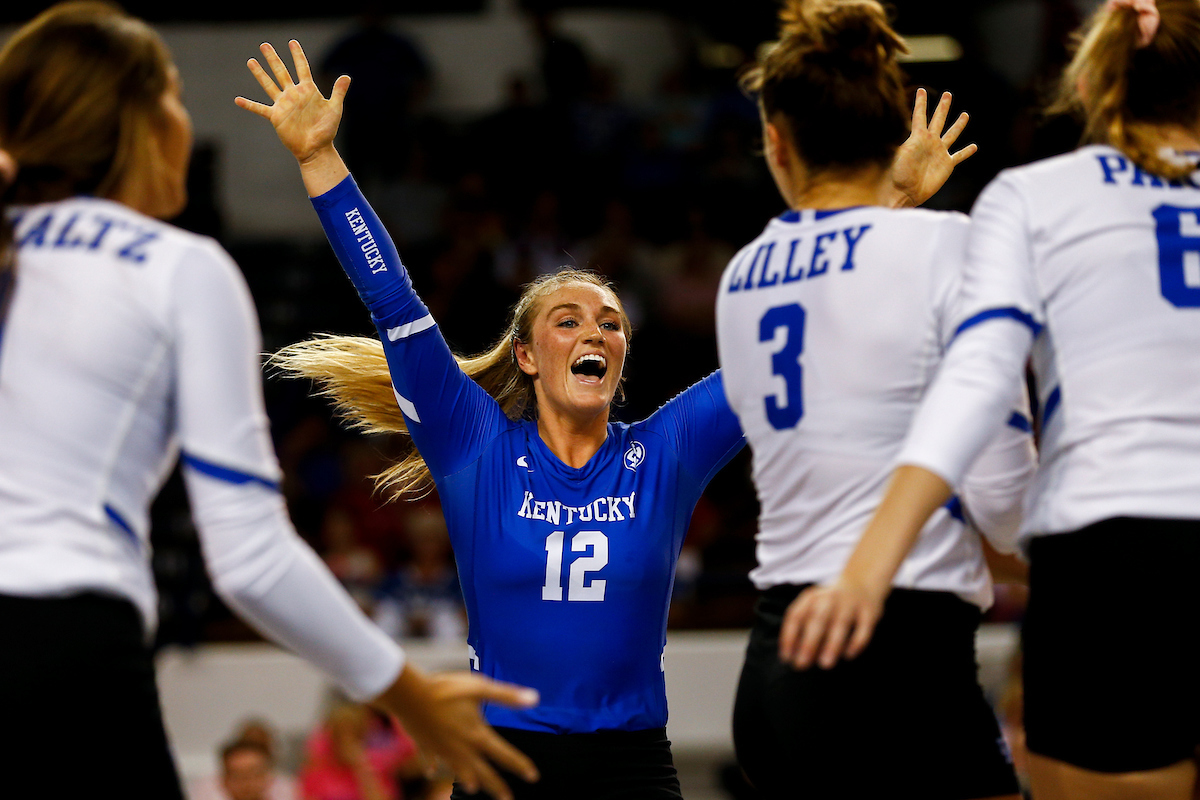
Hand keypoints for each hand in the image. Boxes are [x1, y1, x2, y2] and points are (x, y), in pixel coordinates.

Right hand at [235, 40, 346, 164]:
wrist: (316, 148)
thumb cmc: (327, 130)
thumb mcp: (334, 109)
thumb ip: (338, 92)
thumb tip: (346, 76)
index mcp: (308, 90)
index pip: (302, 68)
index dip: (298, 55)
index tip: (292, 42)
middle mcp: (294, 94)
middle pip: (281, 72)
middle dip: (273, 58)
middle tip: (264, 44)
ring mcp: (283, 104)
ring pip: (269, 85)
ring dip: (260, 73)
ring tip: (251, 61)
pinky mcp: (276, 116)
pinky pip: (260, 109)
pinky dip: (249, 105)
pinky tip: (237, 100)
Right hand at [373, 665, 539, 799]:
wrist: (409, 695)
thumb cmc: (446, 689)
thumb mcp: (480, 687)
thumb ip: (507, 695)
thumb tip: (535, 698)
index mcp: (476, 735)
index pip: (504, 754)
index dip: (520, 765)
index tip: (533, 776)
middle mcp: (460, 747)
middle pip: (482, 772)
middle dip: (496, 786)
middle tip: (508, 799)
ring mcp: (441, 748)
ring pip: (457, 769)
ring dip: (467, 779)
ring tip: (474, 789)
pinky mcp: (425, 744)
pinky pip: (430, 759)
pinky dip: (432, 766)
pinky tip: (431, 772)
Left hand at [778, 577, 886, 669]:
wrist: (861, 582)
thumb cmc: (830, 604)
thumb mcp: (813, 607)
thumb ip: (803, 628)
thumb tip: (794, 657)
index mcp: (811, 598)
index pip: (796, 615)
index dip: (789, 636)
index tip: (786, 657)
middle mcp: (830, 598)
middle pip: (817, 619)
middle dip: (808, 642)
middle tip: (802, 664)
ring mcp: (851, 603)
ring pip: (841, 623)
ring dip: (832, 644)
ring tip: (825, 664)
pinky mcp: (869, 611)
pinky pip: (864, 628)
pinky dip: (856, 642)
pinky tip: (848, 655)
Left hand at [887, 89, 976, 207]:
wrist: (906, 192)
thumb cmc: (899, 175)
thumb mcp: (897, 154)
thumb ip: (899, 141)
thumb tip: (893, 129)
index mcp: (918, 137)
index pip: (919, 116)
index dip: (920, 103)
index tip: (921, 90)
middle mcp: (930, 142)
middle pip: (938, 120)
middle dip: (943, 107)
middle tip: (947, 94)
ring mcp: (939, 153)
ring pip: (952, 134)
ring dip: (958, 125)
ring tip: (964, 115)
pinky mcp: (947, 165)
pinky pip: (959, 156)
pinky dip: (966, 152)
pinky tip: (974, 147)